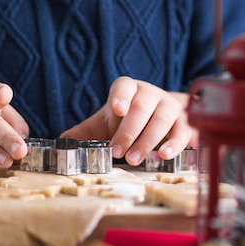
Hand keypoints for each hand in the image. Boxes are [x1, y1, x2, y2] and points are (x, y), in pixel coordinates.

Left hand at [59, 76, 196, 165]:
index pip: (124, 86)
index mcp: (128, 89)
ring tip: (134, 159)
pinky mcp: (184, 122)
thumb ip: (85, 132)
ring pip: (162, 119)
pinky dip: (175, 144)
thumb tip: (61, 142)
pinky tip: (164, 155)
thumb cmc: (127, 119)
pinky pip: (183, 131)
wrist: (160, 116)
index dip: (120, 96)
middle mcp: (150, 94)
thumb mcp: (104, 123)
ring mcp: (169, 107)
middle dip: (128, 131)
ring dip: (147, 141)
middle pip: (141, 107)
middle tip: (117, 152)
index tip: (117, 110)